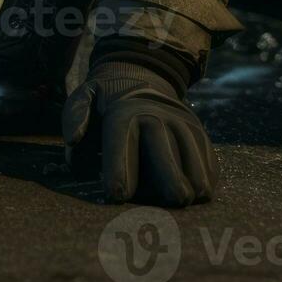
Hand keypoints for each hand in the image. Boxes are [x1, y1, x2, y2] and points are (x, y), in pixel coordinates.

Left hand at [62, 59, 218, 206]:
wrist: (142, 78)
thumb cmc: (106, 101)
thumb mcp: (85, 98)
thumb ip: (75, 117)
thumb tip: (73, 139)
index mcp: (123, 111)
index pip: (120, 140)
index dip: (118, 169)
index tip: (116, 195)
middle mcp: (156, 115)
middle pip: (164, 151)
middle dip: (167, 179)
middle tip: (170, 204)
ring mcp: (182, 123)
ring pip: (193, 158)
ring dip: (190, 183)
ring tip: (183, 201)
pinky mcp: (200, 134)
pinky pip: (208, 162)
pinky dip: (204, 180)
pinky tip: (195, 191)